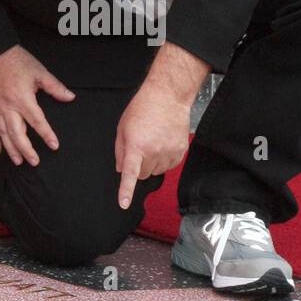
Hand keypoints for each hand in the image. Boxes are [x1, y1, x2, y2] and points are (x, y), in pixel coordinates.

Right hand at [0, 46, 74, 165]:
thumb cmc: (17, 61)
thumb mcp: (40, 72)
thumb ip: (55, 87)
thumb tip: (70, 97)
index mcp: (23, 99)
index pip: (37, 121)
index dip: (46, 135)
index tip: (54, 145)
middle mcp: (9, 107)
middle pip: (17, 134)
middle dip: (26, 150)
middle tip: (34, 162)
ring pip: (3, 134)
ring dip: (11, 149)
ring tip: (18, 162)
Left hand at [114, 83, 190, 209]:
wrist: (168, 97)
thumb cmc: (142, 109)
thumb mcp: (123, 128)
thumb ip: (120, 151)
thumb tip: (121, 170)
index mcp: (137, 145)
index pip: (130, 173)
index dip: (126, 190)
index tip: (123, 204)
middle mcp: (154, 151)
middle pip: (143, 175)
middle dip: (139, 167)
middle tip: (139, 149)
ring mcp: (169, 152)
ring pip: (156, 172)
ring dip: (152, 164)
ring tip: (153, 142)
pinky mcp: (180, 151)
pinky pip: (169, 166)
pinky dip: (164, 160)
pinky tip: (163, 143)